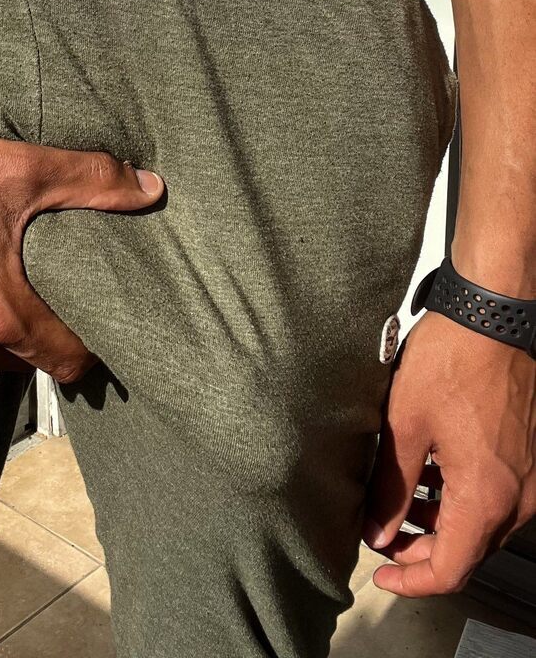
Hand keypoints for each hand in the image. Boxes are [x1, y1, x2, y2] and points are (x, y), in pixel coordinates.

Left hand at [362, 310, 535, 595]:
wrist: (494, 315)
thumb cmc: (455, 358)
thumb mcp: (405, 425)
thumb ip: (390, 486)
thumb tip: (376, 530)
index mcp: (487, 496)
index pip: (451, 569)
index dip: (412, 582)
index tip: (383, 576)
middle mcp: (518, 495)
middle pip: (470, 550)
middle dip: (423, 552)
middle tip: (384, 538)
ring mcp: (528, 475)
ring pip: (483, 523)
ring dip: (442, 523)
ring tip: (400, 504)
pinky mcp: (527, 453)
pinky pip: (496, 494)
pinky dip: (461, 497)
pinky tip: (430, 473)